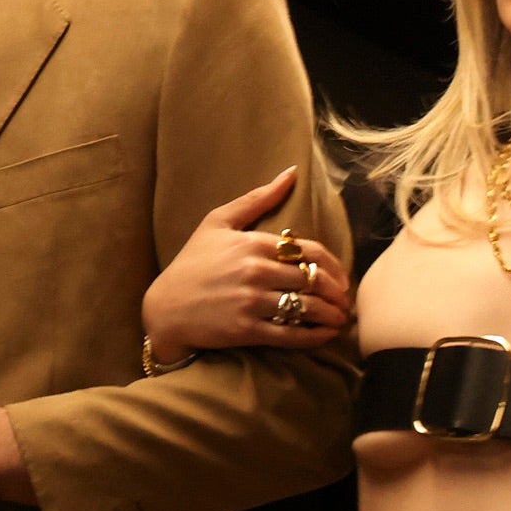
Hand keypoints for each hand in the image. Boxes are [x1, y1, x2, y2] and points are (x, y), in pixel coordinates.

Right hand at [140, 168, 348, 366]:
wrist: (165, 308)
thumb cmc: (192, 263)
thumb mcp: (218, 222)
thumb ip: (257, 199)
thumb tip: (291, 173)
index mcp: (252, 243)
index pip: (309, 251)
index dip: (333, 266)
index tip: (341, 277)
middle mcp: (255, 271)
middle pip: (313, 280)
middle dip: (336, 292)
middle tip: (344, 301)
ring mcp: (251, 302)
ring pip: (307, 308)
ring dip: (331, 316)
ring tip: (339, 320)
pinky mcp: (247, 330)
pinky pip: (291, 335)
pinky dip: (314, 337)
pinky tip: (324, 336)